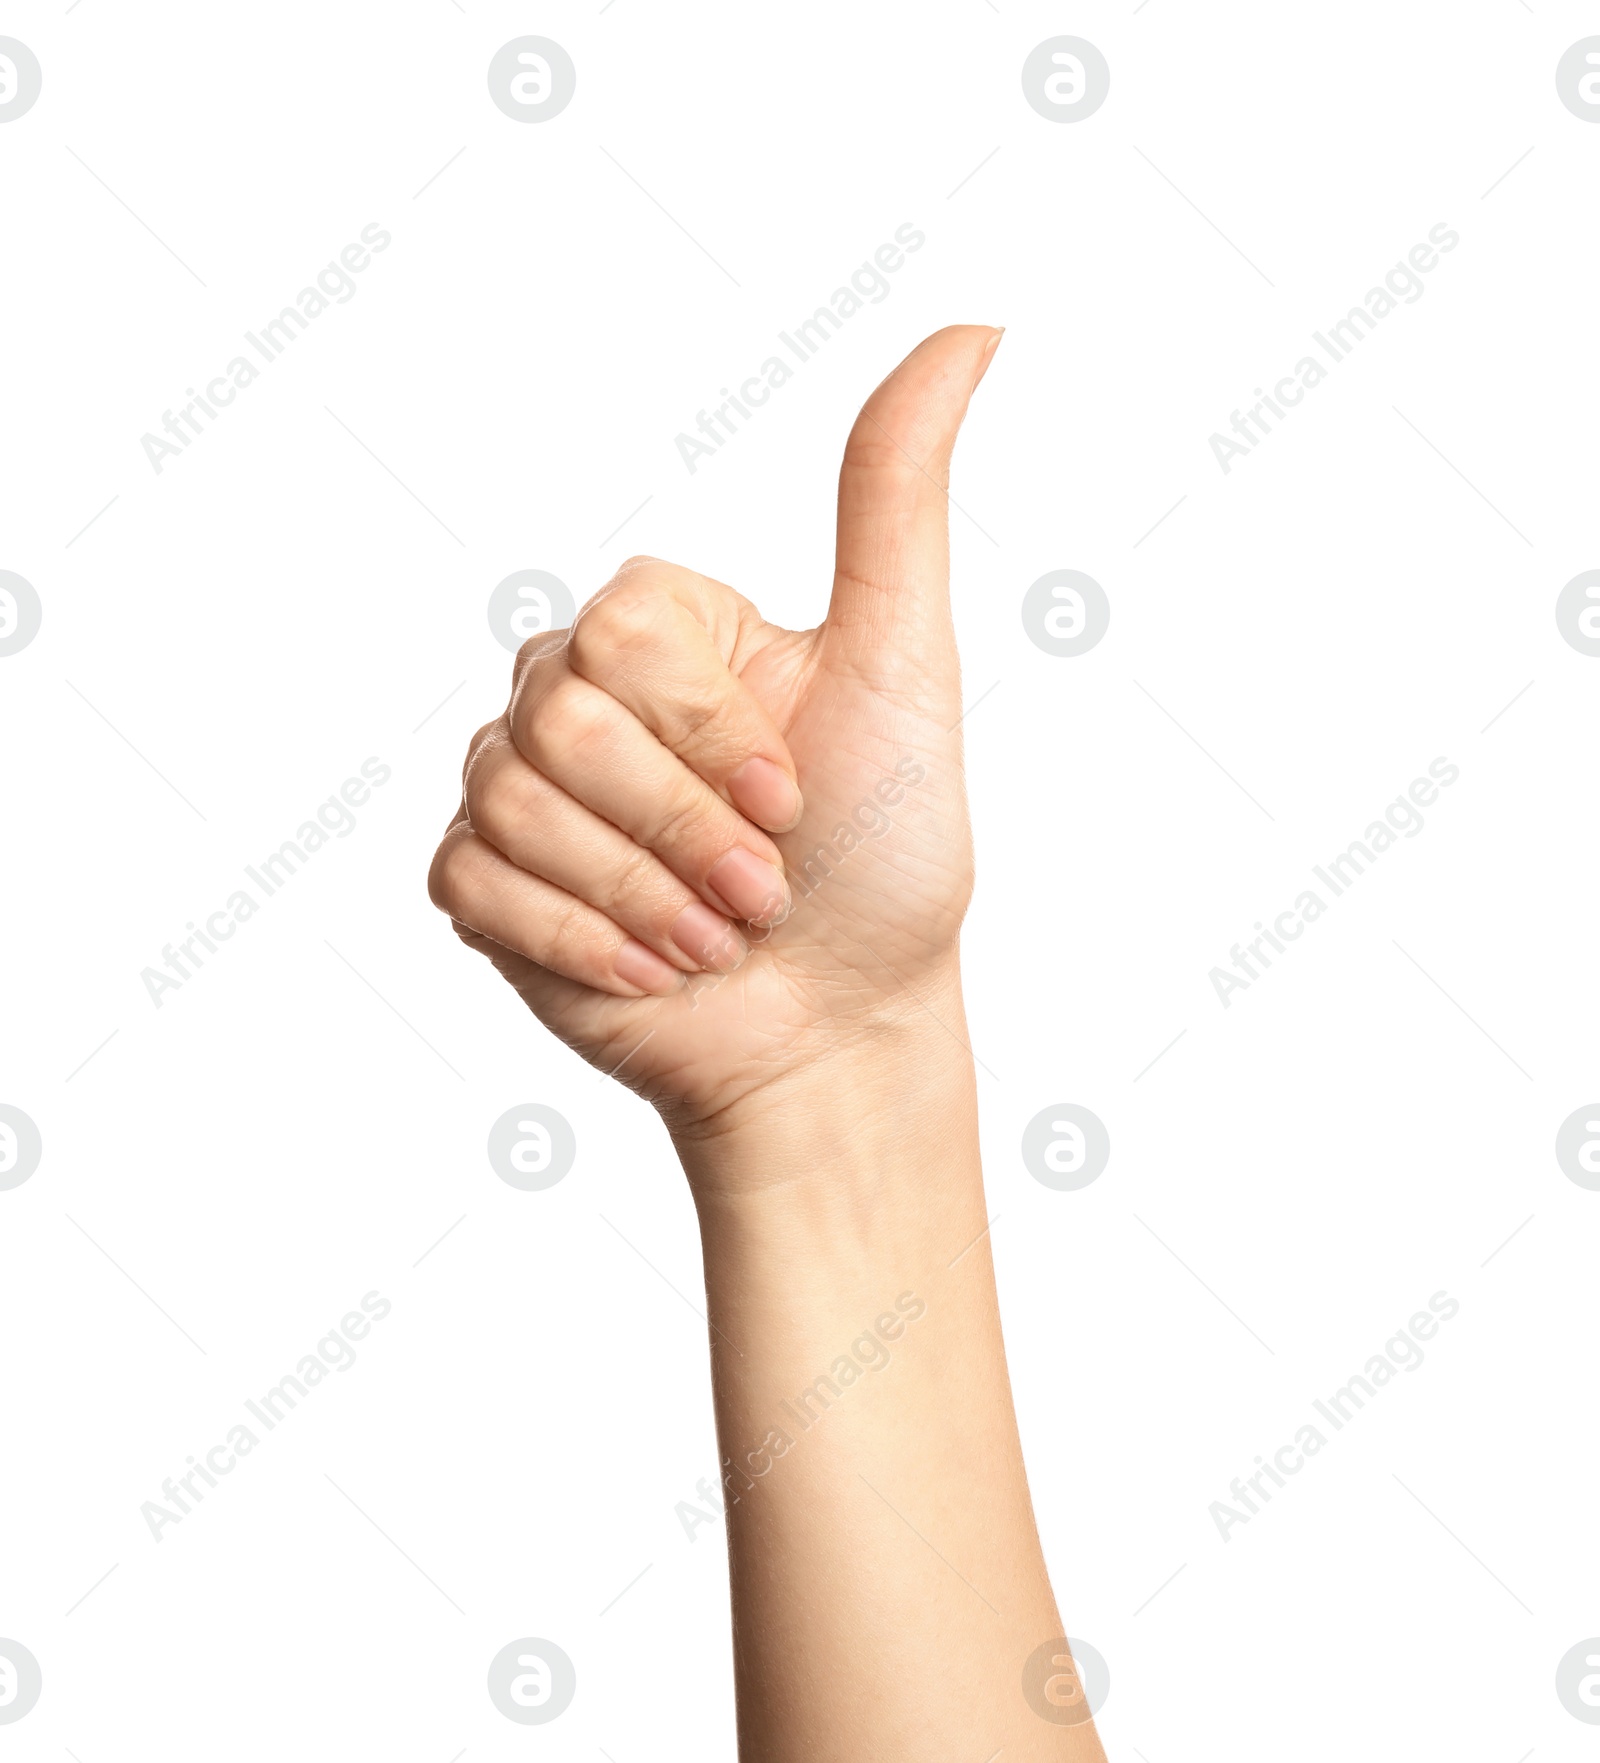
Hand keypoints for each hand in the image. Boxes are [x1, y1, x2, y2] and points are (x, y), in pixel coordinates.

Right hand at [428, 325, 1000, 1133]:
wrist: (839, 1025)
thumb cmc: (887, 854)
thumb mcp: (903, 664)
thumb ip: (895, 498)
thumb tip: (973, 324)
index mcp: (665, 632)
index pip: (625, 630)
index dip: (713, 733)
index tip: (796, 800)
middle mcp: (579, 692)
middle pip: (561, 717)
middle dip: (685, 830)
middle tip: (761, 886)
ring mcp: (523, 786)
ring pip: (514, 802)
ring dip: (643, 896)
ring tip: (715, 935)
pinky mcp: (483, 881)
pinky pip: (472, 879)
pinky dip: (577, 941)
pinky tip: (650, 972)